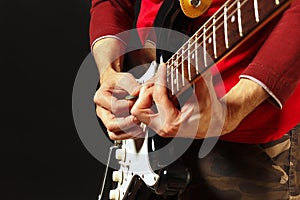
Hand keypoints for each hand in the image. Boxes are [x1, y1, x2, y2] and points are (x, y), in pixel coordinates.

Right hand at [94, 70, 142, 139]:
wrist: (118, 87)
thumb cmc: (119, 83)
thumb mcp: (125, 79)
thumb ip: (132, 86)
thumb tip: (138, 93)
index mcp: (101, 97)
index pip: (114, 106)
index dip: (128, 106)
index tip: (136, 103)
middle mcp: (102, 111)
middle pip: (111, 124)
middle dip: (127, 123)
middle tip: (138, 119)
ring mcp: (107, 120)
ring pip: (114, 134)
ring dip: (129, 132)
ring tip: (140, 127)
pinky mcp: (114, 127)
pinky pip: (119, 136)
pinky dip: (130, 135)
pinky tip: (139, 130)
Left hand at [131, 63, 267, 138]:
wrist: (215, 125)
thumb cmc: (212, 115)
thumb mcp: (207, 96)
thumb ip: (201, 78)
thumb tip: (196, 62)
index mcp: (173, 123)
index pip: (158, 96)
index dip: (160, 78)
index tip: (164, 68)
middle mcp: (163, 127)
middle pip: (138, 109)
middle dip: (146, 92)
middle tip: (157, 83)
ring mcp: (159, 126)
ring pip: (138, 110)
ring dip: (146, 96)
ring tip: (159, 86)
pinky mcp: (159, 123)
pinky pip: (145, 110)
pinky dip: (149, 99)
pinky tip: (160, 92)